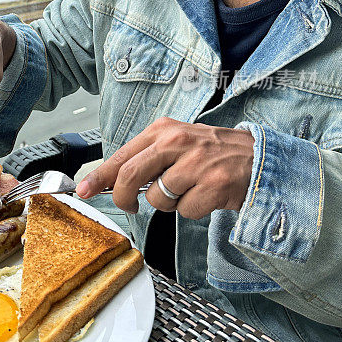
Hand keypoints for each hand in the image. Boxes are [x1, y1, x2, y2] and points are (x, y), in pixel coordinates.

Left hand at [76, 117, 253, 218]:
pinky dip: (193, 209)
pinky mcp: (213, 185)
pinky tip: (206, 195)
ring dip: (170, 203)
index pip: (122, 155)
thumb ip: (146, 159)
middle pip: (131, 177)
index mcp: (163, 130)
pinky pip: (185, 211)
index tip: (84, 190)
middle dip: (124, 198)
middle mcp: (177, 142)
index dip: (100, 177)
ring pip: (159, 199)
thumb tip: (112, 181)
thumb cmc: (212, 153)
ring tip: (189, 189)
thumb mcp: (176, 144)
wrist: (257, 158)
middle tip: (130, 206)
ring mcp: (196, 163)